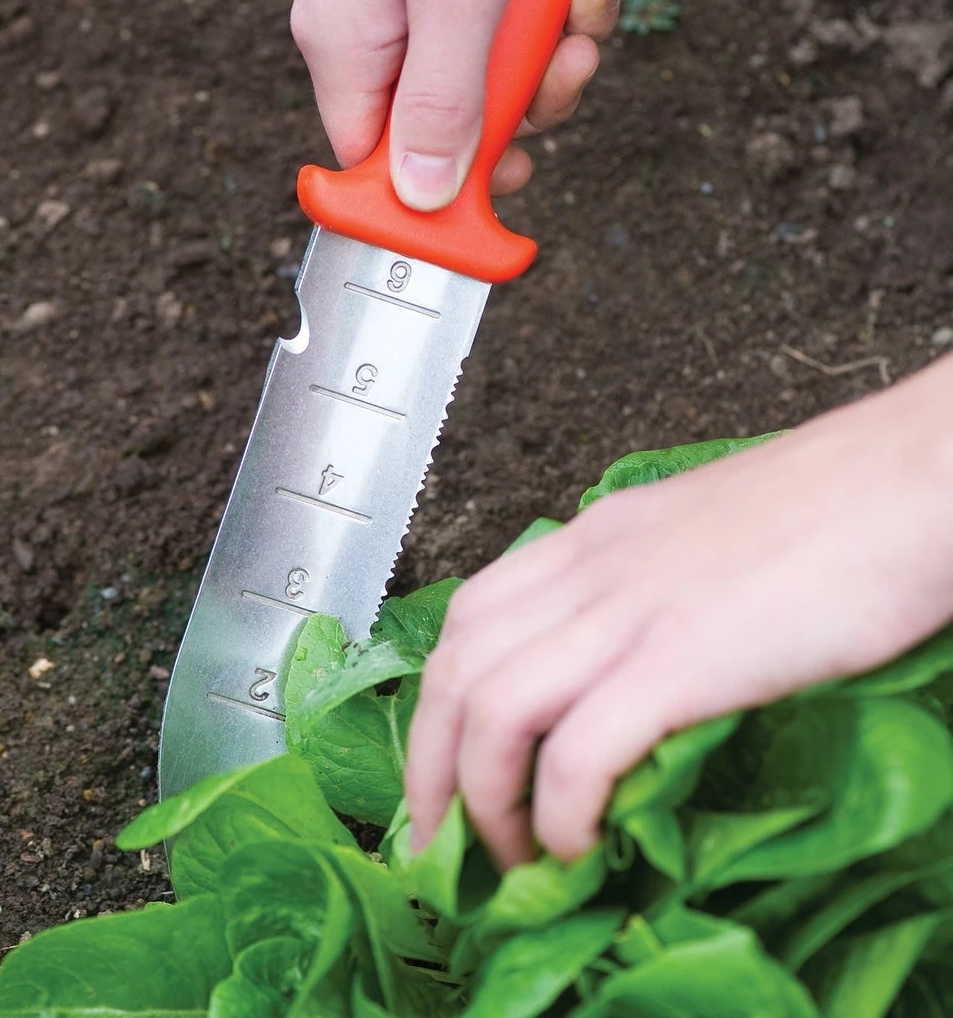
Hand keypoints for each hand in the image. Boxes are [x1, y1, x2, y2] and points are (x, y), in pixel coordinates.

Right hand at [290, 0, 626, 209]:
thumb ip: (443, 107)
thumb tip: (424, 199)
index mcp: (347, 46)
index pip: (380, 164)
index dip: (451, 186)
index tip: (519, 176)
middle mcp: (369, 22)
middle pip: (456, 112)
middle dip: (537, 83)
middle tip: (577, 48)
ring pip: (494, 51)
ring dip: (561, 18)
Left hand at [405, 358, 952, 868]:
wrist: (906, 479)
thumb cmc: (831, 509)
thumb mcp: (703, 537)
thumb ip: (650, 588)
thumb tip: (627, 663)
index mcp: (596, 536)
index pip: (469, 618)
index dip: (440, 704)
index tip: (448, 770)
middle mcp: (592, 565)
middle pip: (457, 669)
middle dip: (433, 768)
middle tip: (446, 840)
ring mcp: (632, 608)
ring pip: (493, 710)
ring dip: (486, 804)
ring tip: (512, 859)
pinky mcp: (683, 656)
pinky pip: (579, 750)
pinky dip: (560, 812)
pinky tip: (580, 845)